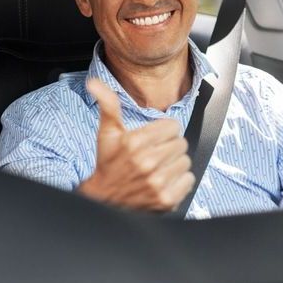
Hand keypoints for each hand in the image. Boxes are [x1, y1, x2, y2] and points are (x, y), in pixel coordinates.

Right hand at [77, 78, 194, 211]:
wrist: (104, 199)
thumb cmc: (108, 164)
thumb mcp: (107, 133)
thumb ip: (108, 105)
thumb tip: (94, 83)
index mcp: (135, 142)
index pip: (172, 126)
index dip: (162, 132)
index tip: (151, 140)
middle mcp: (147, 162)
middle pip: (181, 143)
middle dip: (168, 147)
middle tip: (153, 155)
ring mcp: (158, 182)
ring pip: (185, 162)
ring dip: (174, 164)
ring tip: (157, 169)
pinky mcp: (167, 199)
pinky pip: (189, 180)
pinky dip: (179, 181)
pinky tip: (163, 181)